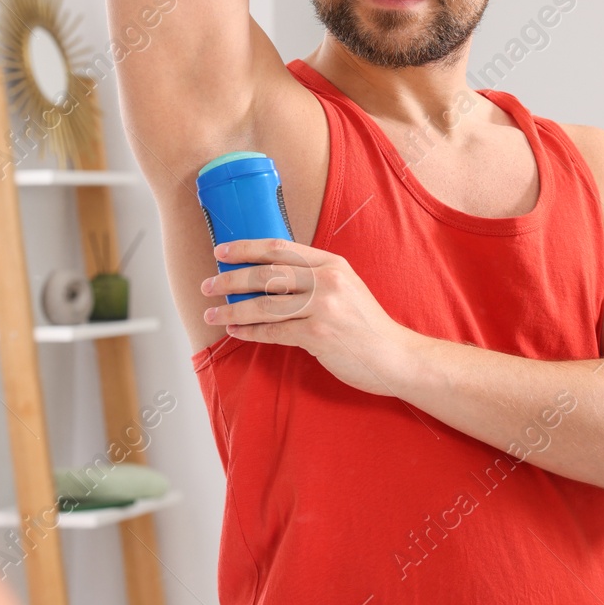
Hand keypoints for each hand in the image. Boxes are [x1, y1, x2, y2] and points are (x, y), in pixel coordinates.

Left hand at [201, 239, 415, 396]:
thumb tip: (266, 275)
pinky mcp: (318, 335)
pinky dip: (250, 331)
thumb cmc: (365, 324)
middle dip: (230, 280)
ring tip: (212, 314)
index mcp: (331, 263)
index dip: (246, 248)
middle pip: (266, 275)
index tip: (221, 251)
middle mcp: (326, 281)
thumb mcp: (345, 286)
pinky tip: (236, 331)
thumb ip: (313, 276)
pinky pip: (273, 331)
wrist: (396, 356)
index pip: (279, 248)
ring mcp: (322, 307)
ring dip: (232, 310)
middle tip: (207, 285)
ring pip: (264, 305)